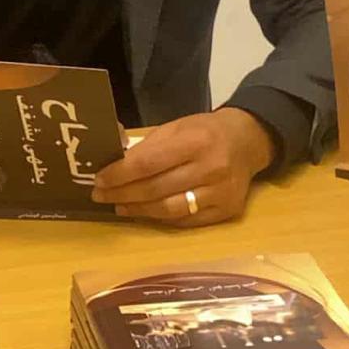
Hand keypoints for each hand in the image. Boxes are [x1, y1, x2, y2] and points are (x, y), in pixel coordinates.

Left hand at [92, 108, 275, 226]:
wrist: (248, 141)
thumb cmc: (206, 131)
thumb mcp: (177, 127)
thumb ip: (148, 145)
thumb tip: (113, 164)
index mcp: (196, 141)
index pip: (148, 163)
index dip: (119, 174)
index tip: (100, 180)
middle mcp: (211, 168)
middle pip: (156, 188)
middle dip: (123, 194)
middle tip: (102, 195)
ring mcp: (221, 193)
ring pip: (169, 209)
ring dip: (139, 210)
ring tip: (120, 206)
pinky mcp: (227, 210)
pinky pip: (186, 221)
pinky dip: (161, 218)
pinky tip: (146, 212)